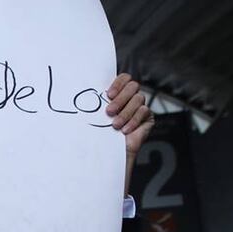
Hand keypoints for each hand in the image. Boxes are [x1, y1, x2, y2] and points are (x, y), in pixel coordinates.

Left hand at [105, 73, 153, 195]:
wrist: (110, 153)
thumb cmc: (101, 134)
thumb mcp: (97, 116)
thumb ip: (97, 103)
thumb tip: (84, 91)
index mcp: (119, 93)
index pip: (125, 78)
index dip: (118, 83)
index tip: (108, 95)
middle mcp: (131, 98)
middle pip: (133, 86)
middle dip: (121, 99)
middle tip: (109, 112)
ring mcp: (141, 106)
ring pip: (139, 99)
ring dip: (125, 113)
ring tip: (115, 125)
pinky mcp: (148, 117)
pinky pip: (144, 112)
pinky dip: (133, 121)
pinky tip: (125, 130)